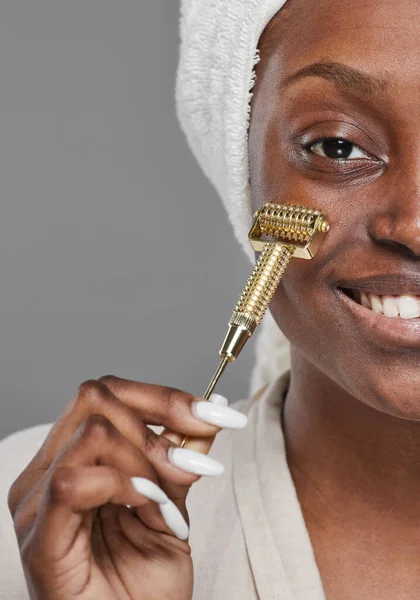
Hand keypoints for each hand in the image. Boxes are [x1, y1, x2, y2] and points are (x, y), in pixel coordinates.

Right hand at [7, 376, 246, 598]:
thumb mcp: (174, 501)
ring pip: (93, 432)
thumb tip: (213, 405)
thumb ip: (182, 454)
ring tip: (166, 496)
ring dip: (145, 458)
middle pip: (97, 397)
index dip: (164, 396)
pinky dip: (124, 484)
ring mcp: (36, 500)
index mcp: (73, 455)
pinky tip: (148, 505)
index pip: (108, 392)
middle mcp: (47, 469)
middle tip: (187, 466)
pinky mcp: (40, 535)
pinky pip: (74, 480)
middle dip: (157, 423)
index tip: (214, 413)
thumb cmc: (144, 581)